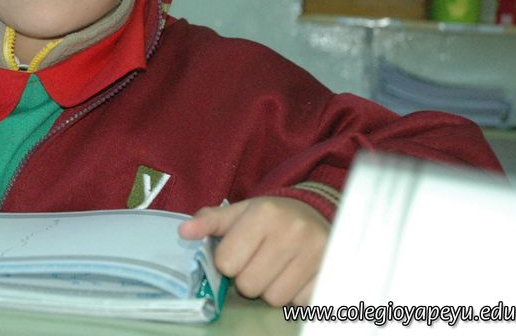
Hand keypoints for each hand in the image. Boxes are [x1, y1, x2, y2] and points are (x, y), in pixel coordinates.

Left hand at [179, 196, 329, 306]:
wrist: (314, 213)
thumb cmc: (270, 216)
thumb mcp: (239, 212)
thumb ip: (209, 222)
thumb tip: (184, 232)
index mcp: (263, 213)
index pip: (227, 261)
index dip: (228, 262)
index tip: (239, 252)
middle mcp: (292, 231)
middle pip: (249, 285)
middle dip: (248, 278)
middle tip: (257, 262)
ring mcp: (315, 252)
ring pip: (274, 298)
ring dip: (270, 288)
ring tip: (276, 268)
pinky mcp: (330, 271)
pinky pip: (298, 302)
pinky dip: (293, 294)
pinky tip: (295, 274)